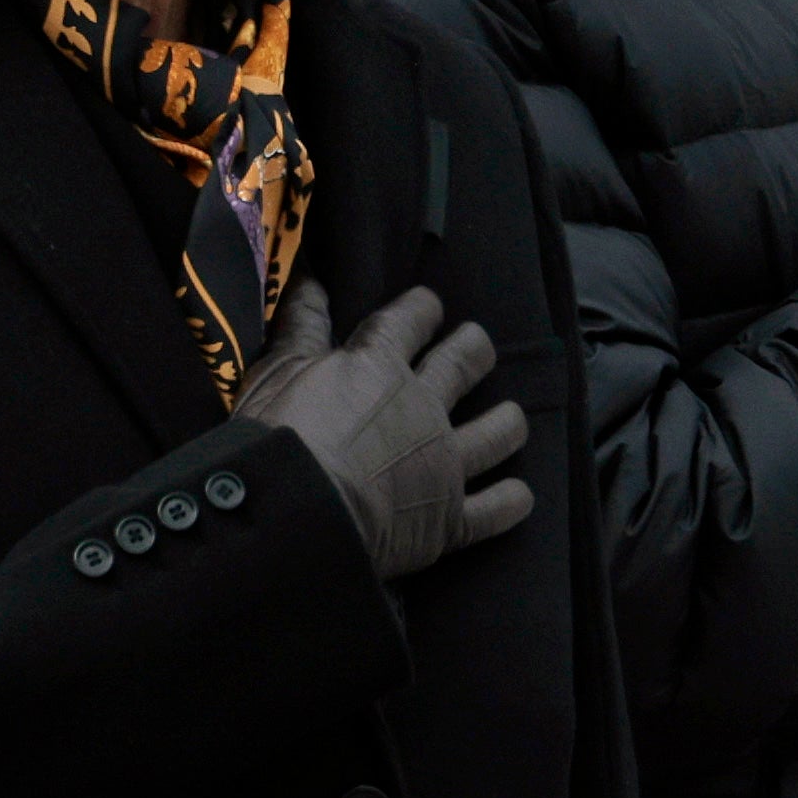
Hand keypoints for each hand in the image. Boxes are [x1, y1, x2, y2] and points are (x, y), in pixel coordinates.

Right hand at [230, 282, 532, 579]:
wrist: (298, 514)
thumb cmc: (280, 439)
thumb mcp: (278, 373)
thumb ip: (301, 328)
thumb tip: (309, 280)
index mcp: (380, 365)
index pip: (411, 320)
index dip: (423, 308)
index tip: (429, 304)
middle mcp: (423, 407)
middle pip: (463, 364)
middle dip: (473, 349)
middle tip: (476, 344)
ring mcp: (444, 463)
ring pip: (494, 435)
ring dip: (506, 423)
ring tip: (511, 417)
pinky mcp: (449, 517)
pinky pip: (493, 510)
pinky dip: (509, 502)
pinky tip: (519, 495)